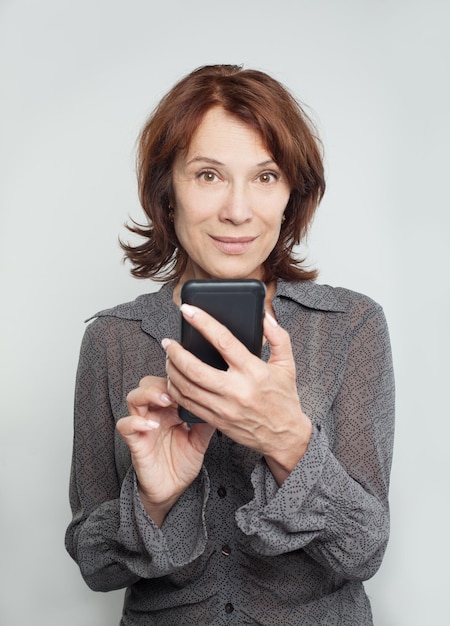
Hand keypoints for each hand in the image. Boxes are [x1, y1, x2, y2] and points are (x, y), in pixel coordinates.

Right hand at [116, 376, 214, 524]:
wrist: (171, 489)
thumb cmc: (182, 463)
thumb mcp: (200, 441)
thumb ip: (205, 423)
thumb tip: (218, 405)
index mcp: (170, 410)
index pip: (167, 383)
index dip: (176, 380)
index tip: (191, 384)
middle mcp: (155, 414)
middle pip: (147, 383)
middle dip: (161, 382)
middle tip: (176, 390)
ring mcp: (143, 426)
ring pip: (133, 398)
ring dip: (148, 395)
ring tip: (165, 401)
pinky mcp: (135, 442)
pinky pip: (125, 425)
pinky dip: (136, 422)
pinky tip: (153, 426)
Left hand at [164, 305, 311, 484]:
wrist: (284, 437)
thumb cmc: (284, 398)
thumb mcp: (287, 364)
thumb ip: (278, 337)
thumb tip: (264, 316)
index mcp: (254, 371)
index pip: (223, 341)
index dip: (203, 322)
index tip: (188, 310)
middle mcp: (236, 390)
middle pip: (195, 369)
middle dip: (176, 352)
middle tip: (167, 342)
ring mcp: (224, 408)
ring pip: (187, 388)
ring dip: (172, 370)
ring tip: (168, 358)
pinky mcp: (216, 420)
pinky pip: (188, 405)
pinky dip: (176, 390)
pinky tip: (173, 380)